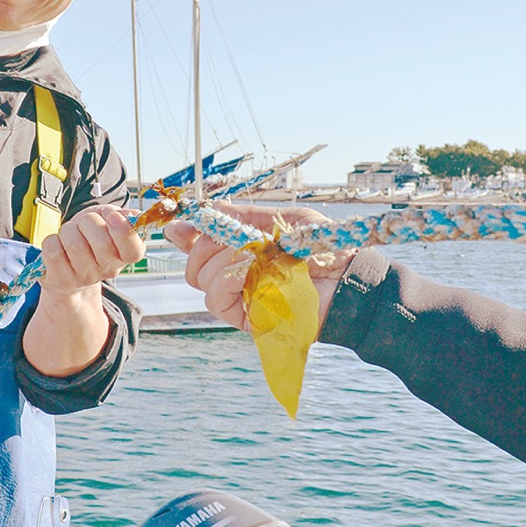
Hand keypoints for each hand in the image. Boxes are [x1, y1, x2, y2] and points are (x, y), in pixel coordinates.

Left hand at [40, 204, 144, 294]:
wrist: (67, 264)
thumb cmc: (89, 237)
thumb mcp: (107, 220)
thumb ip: (121, 215)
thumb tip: (128, 215)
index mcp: (125, 254)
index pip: (133, 250)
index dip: (124, 232)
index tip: (113, 217)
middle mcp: (108, 269)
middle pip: (101, 242)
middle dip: (89, 221)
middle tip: (85, 224)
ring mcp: (85, 277)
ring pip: (75, 244)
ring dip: (69, 230)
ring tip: (70, 234)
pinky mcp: (62, 280)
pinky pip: (54, 252)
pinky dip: (52, 240)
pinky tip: (58, 245)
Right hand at [165, 203, 353, 334]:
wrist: (347, 278)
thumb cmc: (324, 247)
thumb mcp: (284, 220)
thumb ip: (245, 216)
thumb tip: (207, 208)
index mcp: (244, 252)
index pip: (202, 247)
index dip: (187, 237)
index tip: (177, 227)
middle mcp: (238, 277)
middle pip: (195, 264)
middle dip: (204, 245)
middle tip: (228, 237)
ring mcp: (241, 298)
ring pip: (202, 280)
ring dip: (221, 260)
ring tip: (252, 254)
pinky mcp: (247, 318)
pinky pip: (216, 299)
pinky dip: (226, 280)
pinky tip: (248, 269)